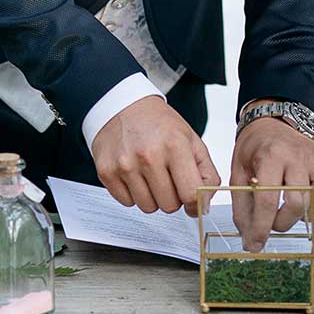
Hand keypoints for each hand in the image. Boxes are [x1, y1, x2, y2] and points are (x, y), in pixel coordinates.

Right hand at [90, 95, 219, 216]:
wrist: (123, 106)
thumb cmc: (159, 124)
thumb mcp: (191, 140)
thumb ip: (206, 173)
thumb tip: (205, 205)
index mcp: (175, 145)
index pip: (191, 194)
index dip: (196, 204)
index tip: (194, 203)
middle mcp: (148, 155)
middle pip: (169, 206)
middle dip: (172, 196)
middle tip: (168, 177)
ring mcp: (125, 165)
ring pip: (148, 207)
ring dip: (152, 197)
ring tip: (151, 174)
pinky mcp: (106, 172)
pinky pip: (127, 203)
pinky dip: (133, 194)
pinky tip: (134, 174)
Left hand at [230, 115, 313, 251]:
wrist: (272, 122)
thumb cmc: (254, 149)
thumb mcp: (238, 172)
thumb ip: (242, 205)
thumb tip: (249, 238)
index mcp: (271, 156)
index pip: (268, 199)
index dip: (261, 228)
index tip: (255, 245)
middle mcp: (299, 157)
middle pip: (298, 202)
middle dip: (283, 223)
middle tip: (274, 223)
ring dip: (313, 213)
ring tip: (298, 212)